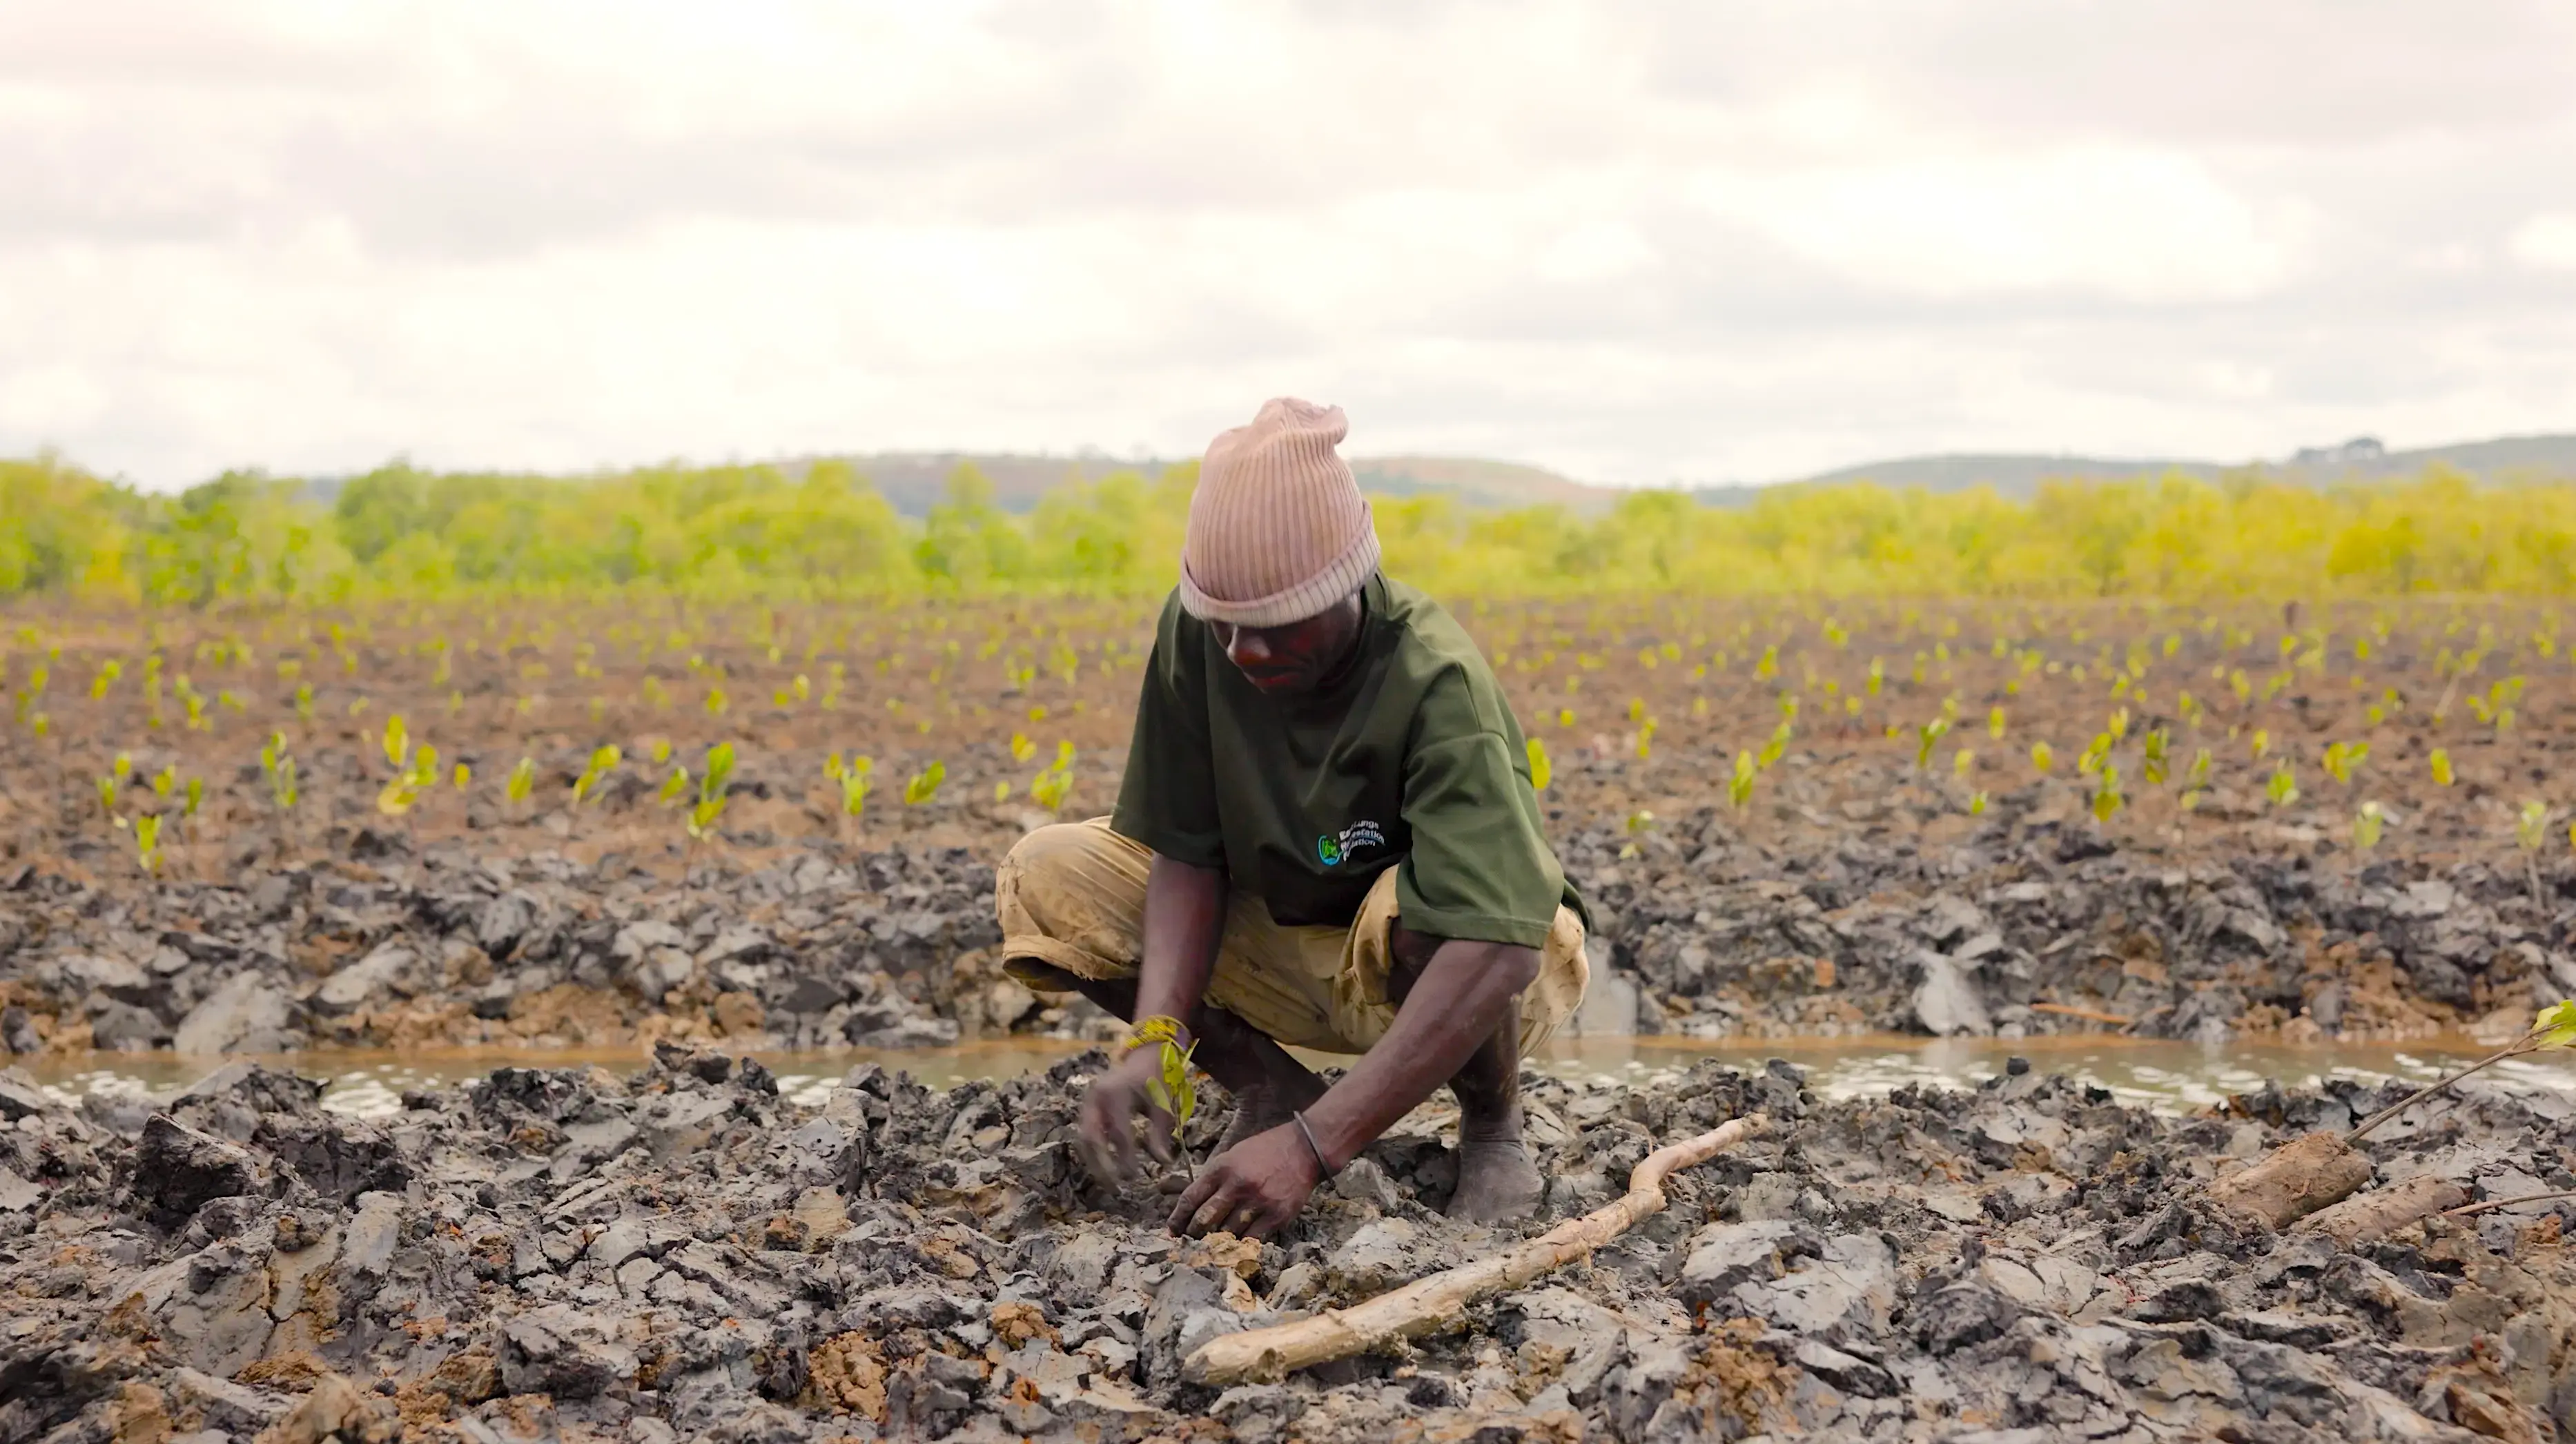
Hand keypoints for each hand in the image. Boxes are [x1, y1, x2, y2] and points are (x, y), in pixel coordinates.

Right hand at [1077, 1048, 1175, 1184]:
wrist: (1145, 1057)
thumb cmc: (1156, 1079)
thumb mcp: (1163, 1104)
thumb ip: (1161, 1133)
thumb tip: (1164, 1163)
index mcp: (1114, 1093)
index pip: (1118, 1132)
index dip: (1125, 1157)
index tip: (1133, 1177)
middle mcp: (1095, 1098)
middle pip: (1091, 1138)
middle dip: (1101, 1166)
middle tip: (1115, 1188)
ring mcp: (1088, 1104)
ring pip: (1083, 1140)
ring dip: (1094, 1163)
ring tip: (1110, 1184)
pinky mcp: (1088, 1110)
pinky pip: (1086, 1136)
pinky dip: (1094, 1154)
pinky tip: (1106, 1169)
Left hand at [1168, 1124, 1321, 1238]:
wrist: (1304, 1149)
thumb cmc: (1265, 1151)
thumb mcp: (1233, 1155)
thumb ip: (1214, 1179)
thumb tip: (1194, 1206)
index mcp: (1222, 1168)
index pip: (1190, 1199)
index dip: (1177, 1219)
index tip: (1171, 1231)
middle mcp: (1237, 1186)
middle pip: (1204, 1220)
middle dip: (1193, 1234)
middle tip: (1190, 1242)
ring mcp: (1257, 1202)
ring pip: (1226, 1233)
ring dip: (1217, 1243)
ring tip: (1212, 1248)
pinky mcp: (1276, 1216)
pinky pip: (1251, 1239)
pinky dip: (1241, 1245)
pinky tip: (1236, 1246)